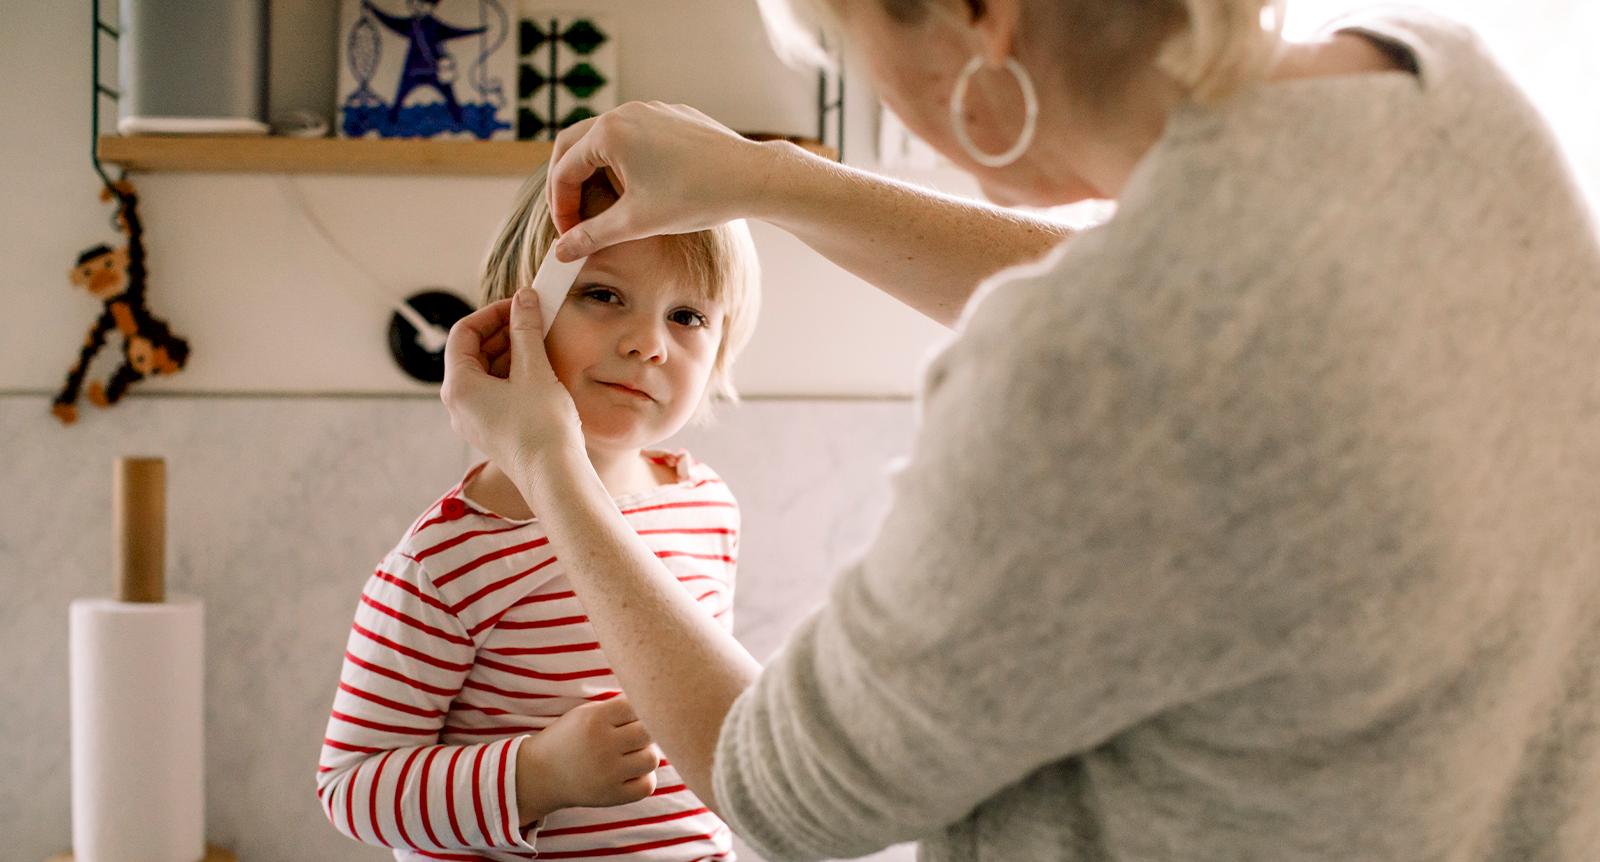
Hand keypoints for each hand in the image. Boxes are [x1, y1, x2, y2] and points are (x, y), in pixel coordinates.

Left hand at [439, 290, 582, 492]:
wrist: (555, 478)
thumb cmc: (541, 427)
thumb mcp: (534, 370)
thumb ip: (526, 330)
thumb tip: (524, 299)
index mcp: (458, 386)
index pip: (463, 333)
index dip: (491, 313)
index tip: (519, 305)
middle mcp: (458, 404)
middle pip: (472, 352)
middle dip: (503, 332)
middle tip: (533, 319)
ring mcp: (474, 420)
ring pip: (485, 373)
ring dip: (511, 353)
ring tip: (541, 342)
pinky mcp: (492, 431)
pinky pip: (495, 393)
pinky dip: (513, 375)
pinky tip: (540, 370)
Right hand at [516, 696, 660, 821]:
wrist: (541, 774)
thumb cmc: (571, 737)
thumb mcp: (587, 713)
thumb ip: (619, 707)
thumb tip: (656, 704)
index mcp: (595, 719)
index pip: (637, 706)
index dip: (640, 710)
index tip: (631, 717)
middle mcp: (602, 745)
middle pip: (649, 732)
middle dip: (647, 731)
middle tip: (635, 735)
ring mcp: (607, 773)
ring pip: (652, 758)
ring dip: (646, 754)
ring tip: (633, 754)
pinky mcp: (611, 796)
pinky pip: (647, 786)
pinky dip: (645, 778)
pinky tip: (632, 773)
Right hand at [545, 102, 776, 259]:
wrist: (752, 177)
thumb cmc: (697, 197)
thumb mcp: (637, 222)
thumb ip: (593, 236)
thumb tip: (561, 252)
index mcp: (609, 133)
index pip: (564, 170)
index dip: (561, 207)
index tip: (569, 235)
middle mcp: (626, 112)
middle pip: (575, 145)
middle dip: (568, 183)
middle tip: (571, 216)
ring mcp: (651, 110)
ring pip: (605, 136)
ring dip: (594, 169)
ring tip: (600, 203)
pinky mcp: (673, 115)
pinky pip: (635, 132)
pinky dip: (622, 157)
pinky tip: (637, 185)